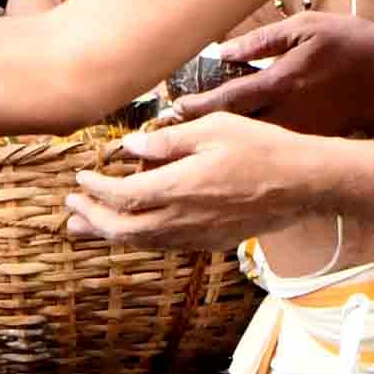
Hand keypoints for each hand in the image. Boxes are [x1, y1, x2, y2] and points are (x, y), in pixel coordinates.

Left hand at [63, 112, 327, 252]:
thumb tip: (130, 147)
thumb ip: (168, 141)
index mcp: (179, 187)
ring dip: (110, 235)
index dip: (95, 190)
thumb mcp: (213, 128)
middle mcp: (183, 218)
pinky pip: (165, 245)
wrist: (304, 183)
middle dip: (92, 220)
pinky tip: (133, 230)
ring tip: (86, 228)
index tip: (80, 178)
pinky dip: (139, 239)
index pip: (122, 196)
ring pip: (142, 243)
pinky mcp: (212, 241)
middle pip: (123, 229)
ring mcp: (198, 234)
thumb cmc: (262, 148)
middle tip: (70, 210)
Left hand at [180, 12, 373, 136]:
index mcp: (283, 82)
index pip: (229, 99)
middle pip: (234, 130)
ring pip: (253, 144)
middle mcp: (290, 113)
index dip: (197, 107)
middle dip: (203, 132)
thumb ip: (261, 40)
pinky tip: (236, 147)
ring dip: (224, 142)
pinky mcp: (316, 139)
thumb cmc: (352, 42)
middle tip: (171, 133)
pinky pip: (276, 147)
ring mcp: (304, 131)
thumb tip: (224, 51)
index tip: (173, 108)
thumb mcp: (305, 27)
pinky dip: (252, 148)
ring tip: (194, 142)